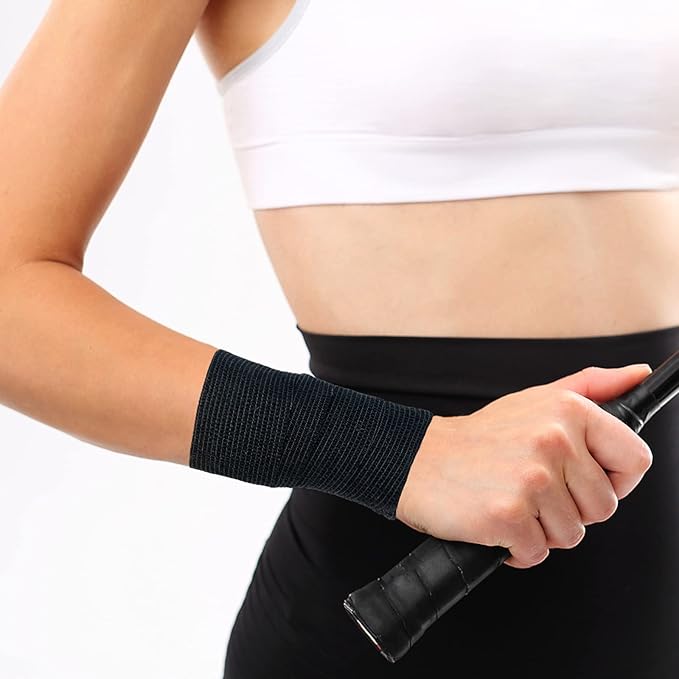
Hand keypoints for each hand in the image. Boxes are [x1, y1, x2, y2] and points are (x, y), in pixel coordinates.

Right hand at [395, 363, 652, 568]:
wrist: (417, 459)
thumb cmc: (479, 438)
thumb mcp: (535, 401)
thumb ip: (592, 387)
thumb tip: (636, 375)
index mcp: (568, 410)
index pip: (636, 459)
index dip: (614, 479)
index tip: (585, 480)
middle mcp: (553, 441)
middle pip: (603, 507)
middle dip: (570, 509)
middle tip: (532, 490)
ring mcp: (531, 479)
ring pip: (571, 535)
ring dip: (541, 530)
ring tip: (511, 501)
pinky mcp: (508, 515)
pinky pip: (537, 553)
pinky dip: (516, 548)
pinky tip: (496, 520)